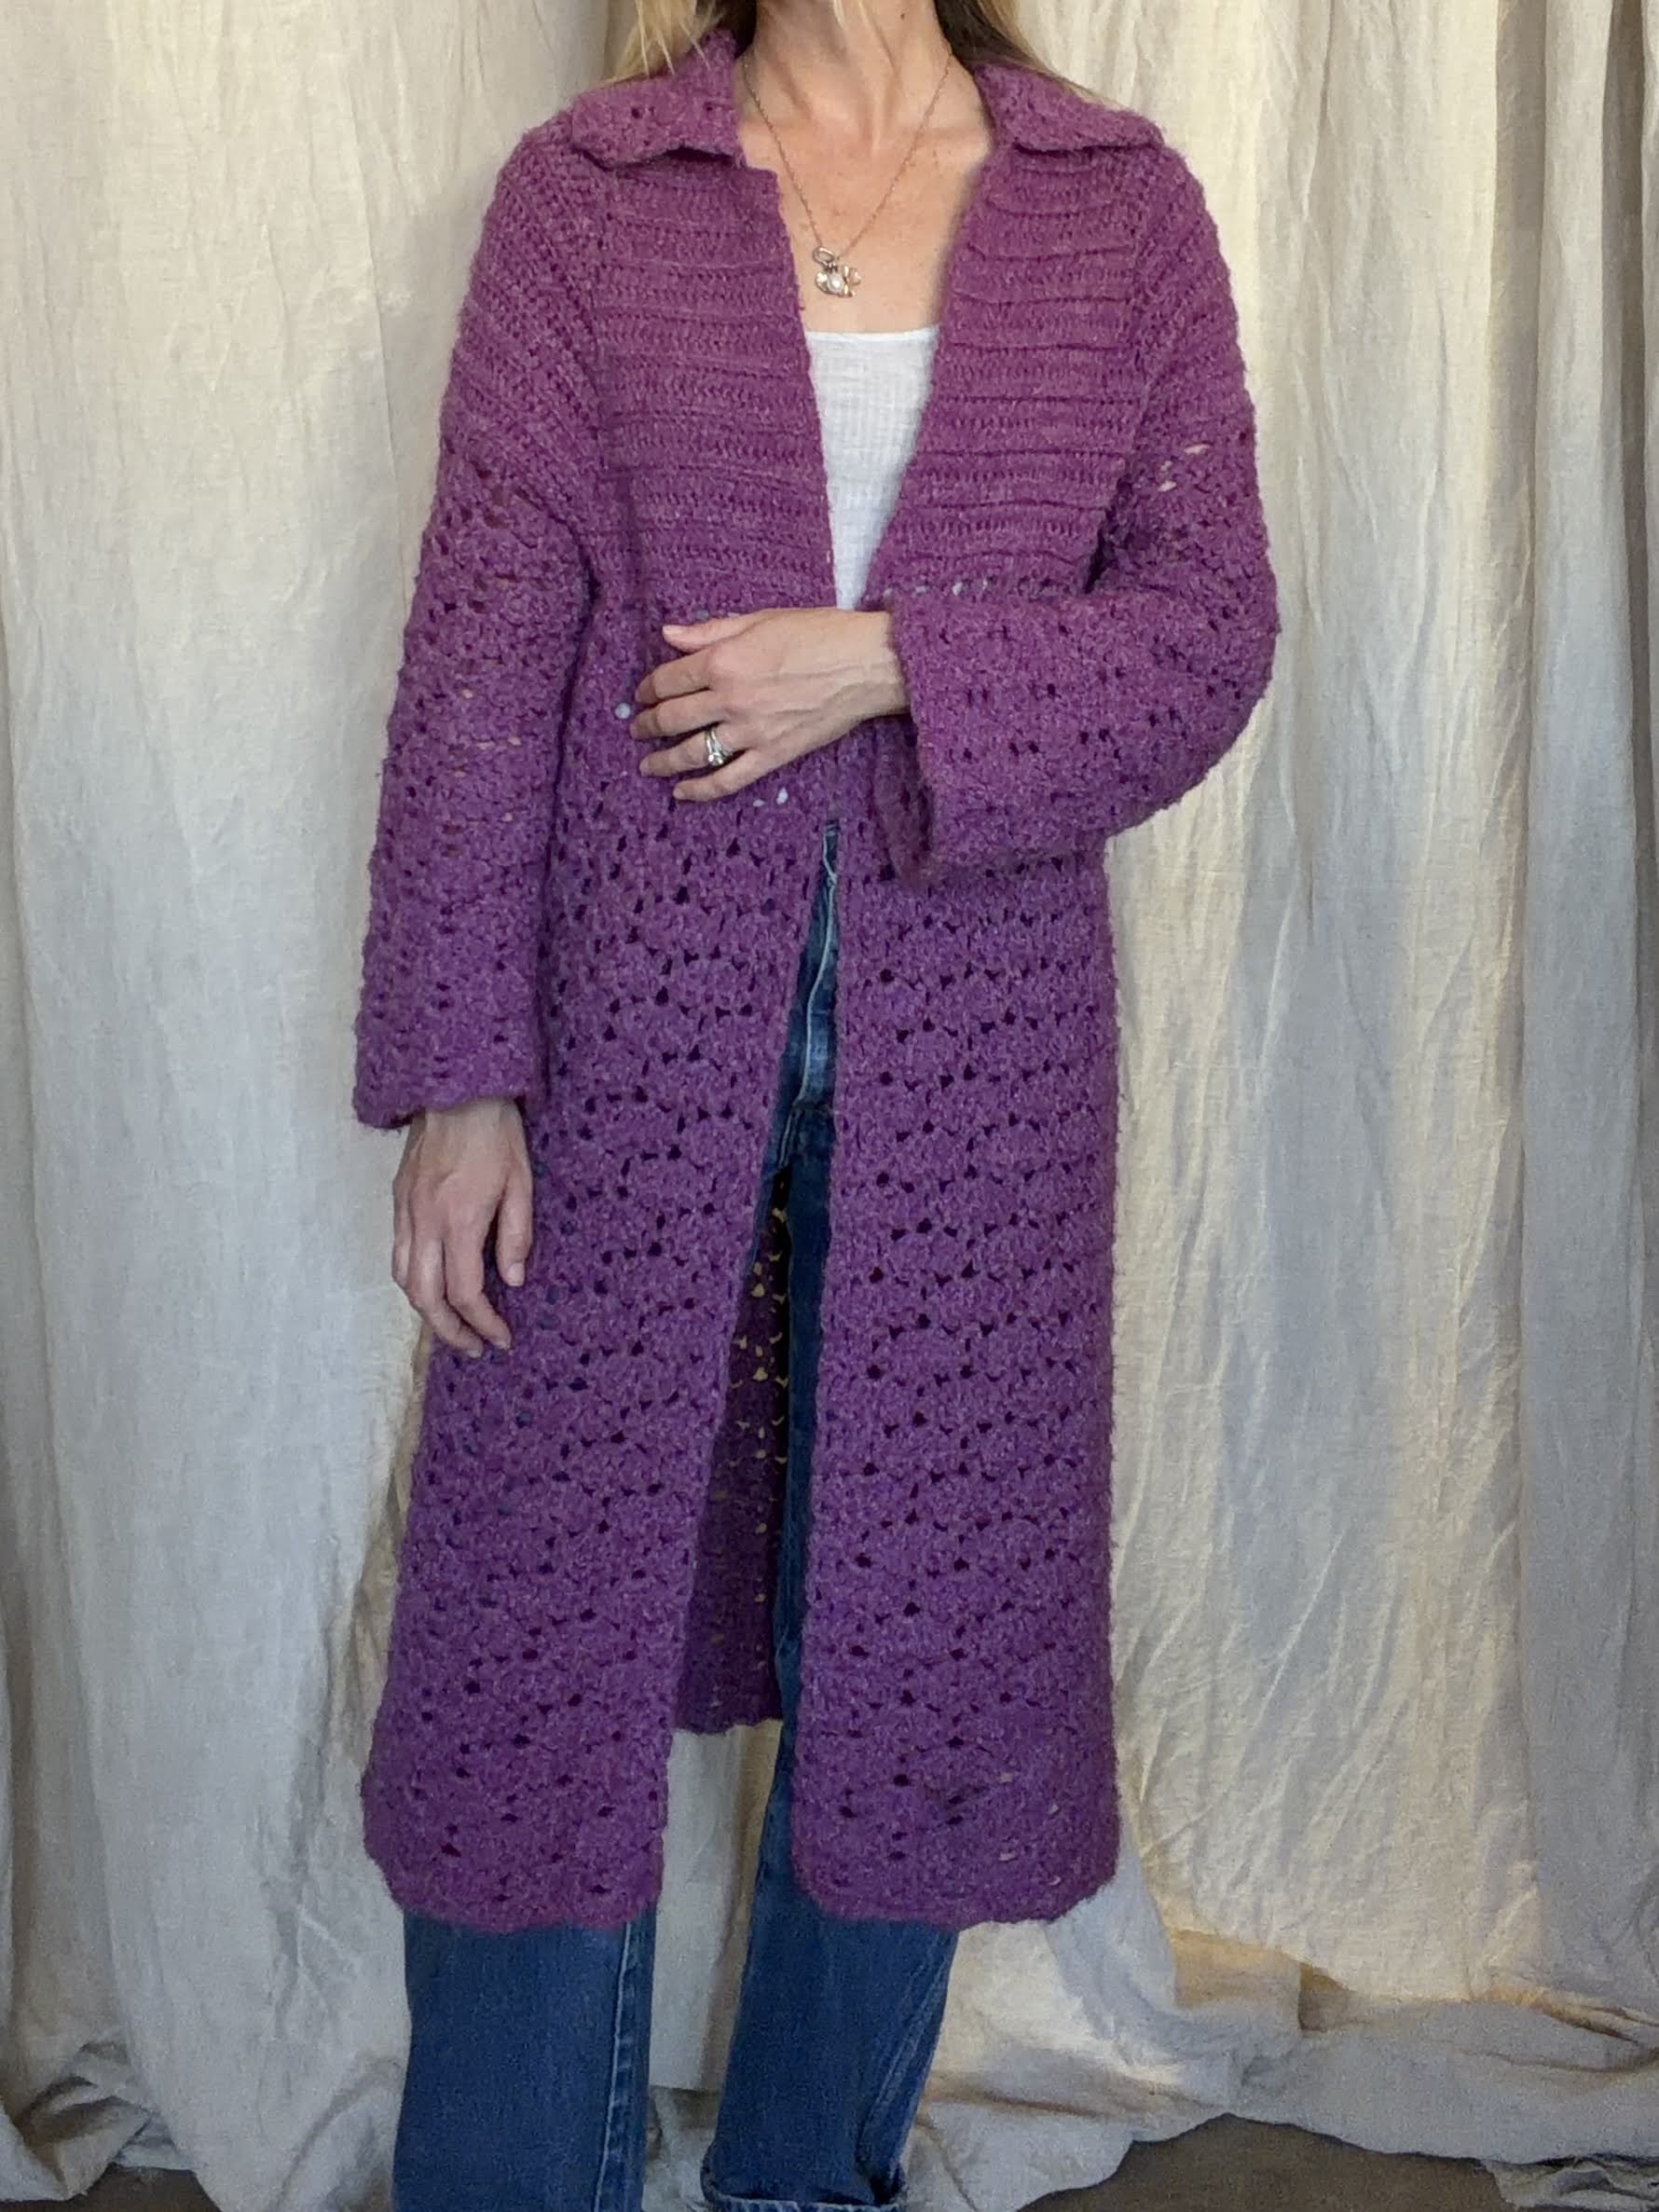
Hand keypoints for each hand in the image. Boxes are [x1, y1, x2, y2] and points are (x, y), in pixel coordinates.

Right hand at [391, 1096, 531, 1357]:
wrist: (455, 1088)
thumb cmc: (495, 1132)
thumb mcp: (521, 1182)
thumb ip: (516, 1235)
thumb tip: (512, 1281)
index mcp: (460, 1219)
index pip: (466, 1292)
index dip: (484, 1323)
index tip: (502, 1338)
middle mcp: (425, 1222)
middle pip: (425, 1297)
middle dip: (449, 1331)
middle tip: (473, 1347)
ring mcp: (406, 1211)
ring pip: (403, 1279)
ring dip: (425, 1310)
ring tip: (452, 1325)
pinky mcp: (398, 1199)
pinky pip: (397, 1253)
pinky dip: (412, 1280)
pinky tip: (432, 1284)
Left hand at [631, 607, 907, 799]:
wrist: (866, 665)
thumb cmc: (819, 634)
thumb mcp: (760, 620)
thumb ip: (711, 631)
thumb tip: (669, 635)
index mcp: (724, 660)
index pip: (670, 679)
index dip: (650, 688)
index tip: (643, 694)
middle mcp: (730, 698)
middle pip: (674, 718)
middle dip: (649, 725)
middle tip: (638, 730)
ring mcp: (750, 731)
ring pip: (693, 753)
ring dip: (664, 761)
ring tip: (649, 765)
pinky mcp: (772, 755)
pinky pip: (728, 780)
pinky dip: (701, 790)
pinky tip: (682, 793)